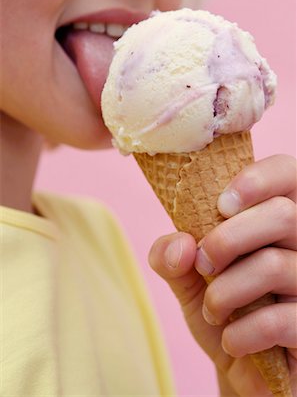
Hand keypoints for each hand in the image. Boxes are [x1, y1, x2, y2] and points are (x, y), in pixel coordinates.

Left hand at [149, 154, 296, 395]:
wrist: (237, 360)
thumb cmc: (219, 306)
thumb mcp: (186, 277)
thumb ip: (172, 255)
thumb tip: (180, 245)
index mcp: (276, 218)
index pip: (287, 172)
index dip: (256, 179)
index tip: (220, 205)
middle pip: (283, 215)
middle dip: (227, 239)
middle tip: (203, 263)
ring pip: (275, 265)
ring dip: (224, 291)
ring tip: (212, 309)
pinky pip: (280, 320)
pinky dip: (240, 333)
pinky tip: (231, 340)